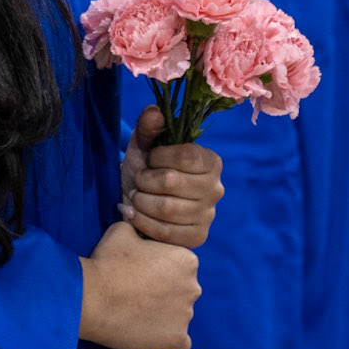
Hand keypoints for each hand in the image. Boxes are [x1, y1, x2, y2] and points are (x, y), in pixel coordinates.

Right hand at [79, 220, 199, 348]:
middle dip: (164, 293)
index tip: (140, 274)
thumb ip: (137, 226)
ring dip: (163, 315)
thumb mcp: (122, 231)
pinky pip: (178, 341)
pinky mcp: (177, 340)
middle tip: (137, 295)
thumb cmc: (107, 262)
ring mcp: (186, 316)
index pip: (179, 266)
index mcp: (187, 259)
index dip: (159, 270)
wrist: (91, 298)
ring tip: (136, 314)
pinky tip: (147, 333)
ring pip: (178, 316)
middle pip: (182, 291)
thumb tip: (134, 217)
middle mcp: (194, 287)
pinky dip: (165, 338)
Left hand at [120, 106, 222, 247]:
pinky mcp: (197, 237)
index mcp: (210, 161)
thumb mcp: (144, 145)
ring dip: (141, 202)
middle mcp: (216, 188)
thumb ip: (149, 126)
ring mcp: (208, 215)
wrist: (140, 200)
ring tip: (134, 197)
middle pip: (173, 182)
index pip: (187, 156)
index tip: (149, 159)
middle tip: (137, 181)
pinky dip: (143, 222)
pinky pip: (167, 232)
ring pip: (167, 208)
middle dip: (144, 180)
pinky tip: (133, 214)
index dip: (160, 157)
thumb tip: (154, 112)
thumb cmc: (146, 168)